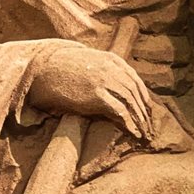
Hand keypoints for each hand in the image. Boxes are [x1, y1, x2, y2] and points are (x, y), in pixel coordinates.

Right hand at [27, 43, 155, 140]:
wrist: (44, 68)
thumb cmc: (63, 68)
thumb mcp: (89, 61)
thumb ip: (104, 69)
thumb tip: (115, 86)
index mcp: (112, 60)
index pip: (136, 80)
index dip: (144, 98)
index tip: (148, 111)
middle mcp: (112, 69)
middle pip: (136, 93)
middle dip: (145, 112)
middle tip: (149, 127)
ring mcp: (104, 81)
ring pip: (131, 102)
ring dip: (140, 120)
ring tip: (144, 134)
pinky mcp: (96, 95)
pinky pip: (120, 111)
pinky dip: (129, 123)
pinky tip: (133, 132)